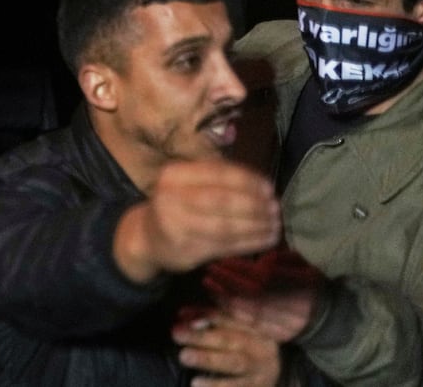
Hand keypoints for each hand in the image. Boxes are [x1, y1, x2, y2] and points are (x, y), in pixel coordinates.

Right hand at [113, 160, 281, 282]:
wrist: (146, 236)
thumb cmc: (176, 204)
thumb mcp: (186, 184)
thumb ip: (216, 180)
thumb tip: (263, 186)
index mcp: (174, 175)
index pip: (216, 173)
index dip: (247, 180)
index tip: (269, 187)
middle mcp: (171, 198)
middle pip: (222, 200)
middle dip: (254, 205)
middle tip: (276, 209)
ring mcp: (176, 225)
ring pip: (225, 226)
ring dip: (256, 226)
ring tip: (275, 226)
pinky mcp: (185, 250)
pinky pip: (224, 246)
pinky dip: (249, 243)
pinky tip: (266, 240)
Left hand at [173, 314, 282, 386]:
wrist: (271, 373)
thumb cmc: (243, 343)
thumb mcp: (232, 327)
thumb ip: (207, 317)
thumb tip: (182, 314)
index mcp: (255, 326)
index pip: (230, 317)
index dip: (206, 315)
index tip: (181, 314)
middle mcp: (261, 347)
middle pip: (229, 339)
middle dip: (201, 336)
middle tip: (176, 334)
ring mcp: (260, 370)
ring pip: (233, 363)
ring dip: (207, 359)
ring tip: (184, 356)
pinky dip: (216, 386)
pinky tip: (196, 383)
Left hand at [205, 250, 326, 344]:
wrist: (326, 319)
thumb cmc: (308, 283)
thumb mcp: (302, 263)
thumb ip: (281, 257)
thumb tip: (261, 259)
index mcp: (303, 284)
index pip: (266, 276)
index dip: (242, 269)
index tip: (223, 259)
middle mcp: (295, 305)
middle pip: (255, 294)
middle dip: (229, 281)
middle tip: (210, 269)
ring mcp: (287, 324)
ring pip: (251, 310)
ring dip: (226, 297)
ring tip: (208, 282)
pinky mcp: (278, 335)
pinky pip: (251, 324)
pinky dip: (231, 312)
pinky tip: (217, 299)